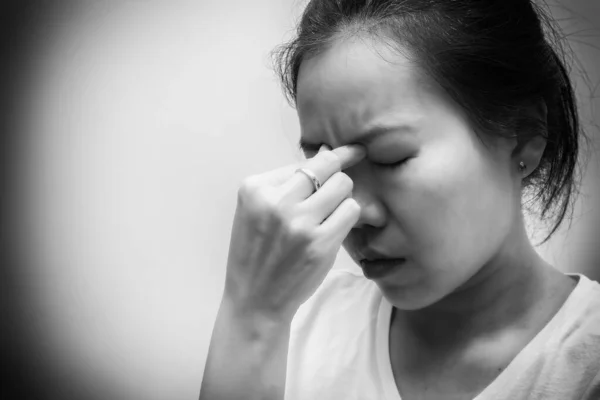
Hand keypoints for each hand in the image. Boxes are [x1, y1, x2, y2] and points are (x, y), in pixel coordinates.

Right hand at [223, 144, 366, 321]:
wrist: (255, 300)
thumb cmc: (257, 254)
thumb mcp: (256, 211)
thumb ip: (286, 184)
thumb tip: (327, 154)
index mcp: (254, 188)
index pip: (304, 162)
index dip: (330, 158)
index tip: (353, 151)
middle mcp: (275, 201)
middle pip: (327, 166)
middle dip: (336, 178)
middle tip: (332, 196)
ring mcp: (299, 222)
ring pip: (343, 185)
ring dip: (343, 198)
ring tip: (328, 216)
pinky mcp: (320, 243)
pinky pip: (351, 211)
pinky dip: (348, 217)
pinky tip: (334, 229)